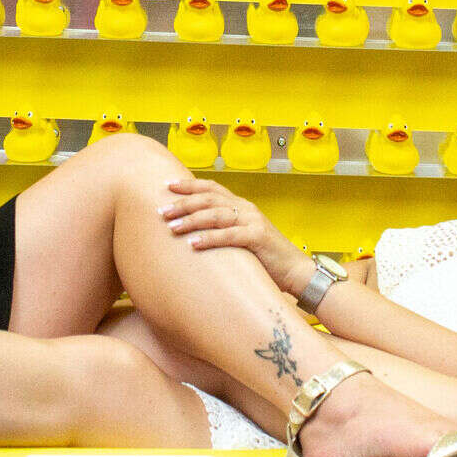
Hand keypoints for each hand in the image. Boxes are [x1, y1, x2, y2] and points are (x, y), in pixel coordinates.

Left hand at [160, 177, 312, 294]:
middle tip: (161, 211)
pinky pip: (229, 236)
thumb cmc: (265, 258)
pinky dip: (209, 238)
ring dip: (191, 220)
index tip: (166, 186)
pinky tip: (192, 244)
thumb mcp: (242, 238)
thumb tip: (193, 234)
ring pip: (216, 215)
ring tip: (171, 227)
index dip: (189, 185)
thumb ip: (223, 230)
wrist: (295, 271)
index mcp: (241, 205)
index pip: (211, 188)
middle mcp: (246, 208)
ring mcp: (253, 221)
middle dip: (183, 203)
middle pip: (209, 199)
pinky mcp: (258, 237)